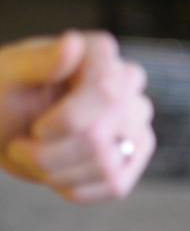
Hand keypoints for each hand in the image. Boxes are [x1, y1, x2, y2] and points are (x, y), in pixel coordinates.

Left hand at [0, 31, 154, 201]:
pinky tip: (54, 174)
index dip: (66, 121)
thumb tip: (72, 43)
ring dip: (56, 173)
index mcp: (99, 54)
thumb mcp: (8, 74)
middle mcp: (126, 84)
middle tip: (21, 147)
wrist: (2, 122)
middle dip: (50, 153)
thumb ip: (40, 60)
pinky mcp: (132, 155)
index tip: (36, 127)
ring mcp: (134, 122)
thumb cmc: (2, 92)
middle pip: (100, 136)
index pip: (106, 93)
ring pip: (107, 165)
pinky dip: (75, 188)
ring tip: (34, 158)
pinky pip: (115, 184)